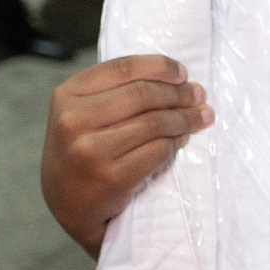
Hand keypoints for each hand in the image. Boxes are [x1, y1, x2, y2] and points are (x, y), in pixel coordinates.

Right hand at [41, 54, 212, 256]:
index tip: (183, 74)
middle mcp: (73, 121)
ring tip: (201, 117)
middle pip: (144, 94)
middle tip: (199, 96)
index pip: (124, 67)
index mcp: (67, 95)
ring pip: (155, 122)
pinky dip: (176, 142)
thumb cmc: (85, 146)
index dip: (161, 67)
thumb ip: (122, 89)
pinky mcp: (110, 177)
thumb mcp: (87, 110)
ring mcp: (89, 151)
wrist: (68, 202)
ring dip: (186, 118)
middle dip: (179, 93)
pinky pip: (158, 150)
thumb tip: (182, 80)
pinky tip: (181, 140)